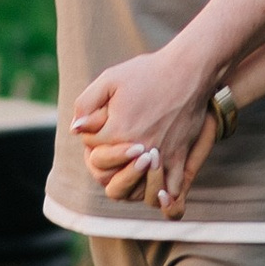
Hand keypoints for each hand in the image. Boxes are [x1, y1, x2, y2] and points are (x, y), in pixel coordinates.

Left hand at [72, 45, 224, 211]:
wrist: (189, 70)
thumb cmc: (149, 72)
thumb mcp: (110, 79)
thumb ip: (86, 104)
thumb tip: (75, 129)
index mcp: (116, 131)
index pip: (92, 150)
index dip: (92, 137)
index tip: (104, 121)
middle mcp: (137, 150)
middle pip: (109, 178)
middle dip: (106, 165)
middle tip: (114, 149)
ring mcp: (160, 157)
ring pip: (138, 191)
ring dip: (131, 185)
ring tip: (132, 172)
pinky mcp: (179, 157)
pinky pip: (171, 189)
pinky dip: (164, 195)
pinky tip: (160, 191)